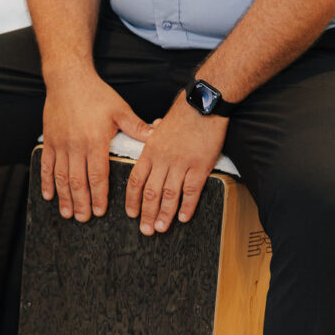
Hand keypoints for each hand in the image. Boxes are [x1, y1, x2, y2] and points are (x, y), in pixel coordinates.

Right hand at [41, 71, 150, 221]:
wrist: (68, 79)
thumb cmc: (96, 94)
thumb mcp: (120, 109)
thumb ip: (136, 127)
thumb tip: (156, 136)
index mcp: (96, 141)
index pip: (97, 175)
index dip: (98, 196)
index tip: (100, 211)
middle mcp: (76, 146)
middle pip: (78, 182)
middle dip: (81, 203)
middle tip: (84, 219)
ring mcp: (60, 144)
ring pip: (61, 178)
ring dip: (64, 198)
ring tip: (68, 213)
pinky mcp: (49, 140)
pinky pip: (46, 166)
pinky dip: (46, 182)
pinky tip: (49, 195)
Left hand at [125, 95, 227, 234]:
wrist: (203, 105)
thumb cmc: (183, 112)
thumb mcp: (161, 125)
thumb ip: (153, 135)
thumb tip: (150, 133)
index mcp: (150, 150)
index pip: (136, 180)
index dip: (133, 200)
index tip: (132, 213)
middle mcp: (163, 160)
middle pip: (151, 193)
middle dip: (147, 214)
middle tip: (146, 230)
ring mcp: (181, 164)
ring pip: (169, 196)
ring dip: (164, 214)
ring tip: (161, 228)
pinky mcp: (200, 167)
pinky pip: (191, 192)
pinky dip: (187, 207)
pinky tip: (184, 217)